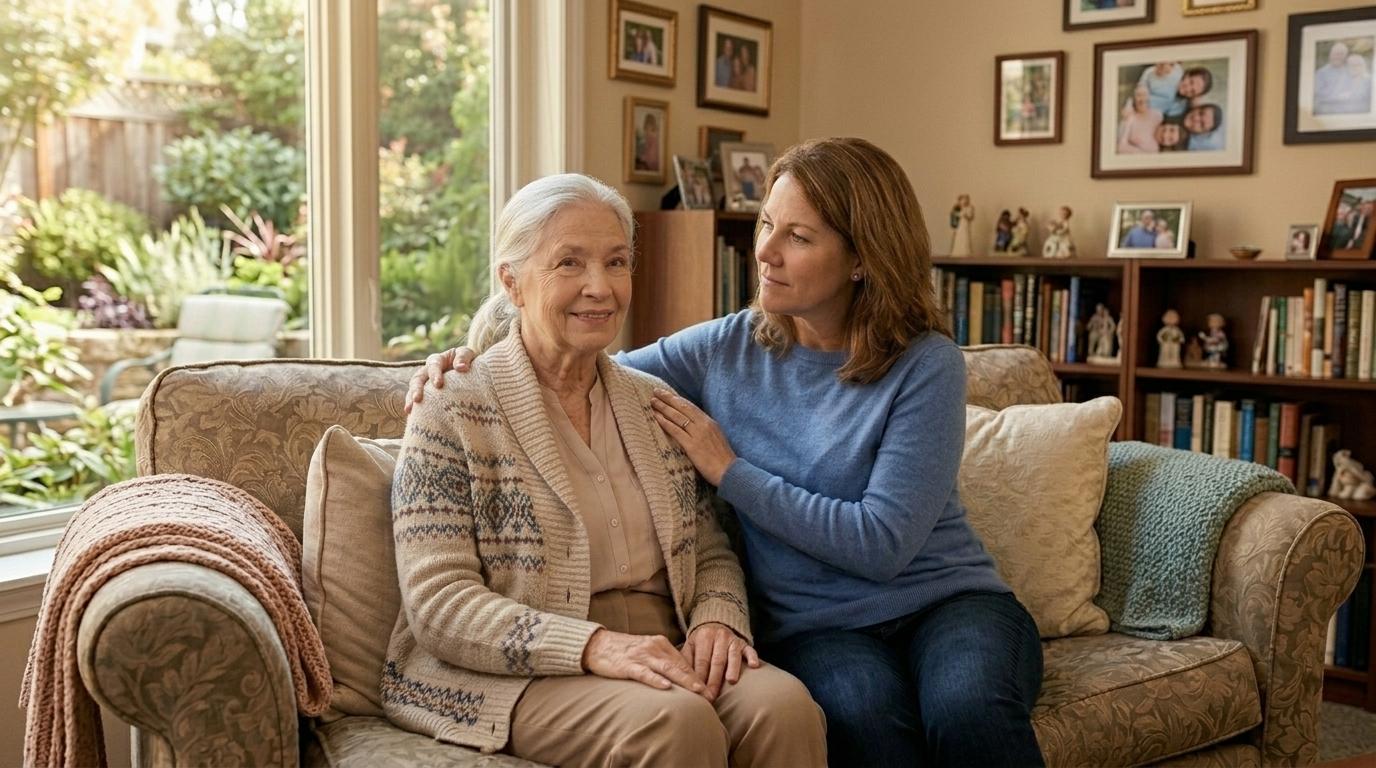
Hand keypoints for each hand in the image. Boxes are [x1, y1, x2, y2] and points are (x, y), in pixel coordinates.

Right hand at [404, 347, 477, 413]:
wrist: (468, 371)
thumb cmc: (467, 361)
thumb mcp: (468, 355)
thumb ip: (464, 357)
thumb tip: (461, 368)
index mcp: (437, 360)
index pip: (433, 365)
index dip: (434, 374)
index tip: (438, 384)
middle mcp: (427, 371)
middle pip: (418, 378)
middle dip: (416, 389)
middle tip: (417, 399)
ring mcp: (425, 384)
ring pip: (413, 390)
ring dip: (410, 399)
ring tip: (409, 410)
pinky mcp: (427, 396)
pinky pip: (418, 402)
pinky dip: (414, 408)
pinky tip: (412, 417)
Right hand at [582, 628, 705, 693]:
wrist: (597, 645)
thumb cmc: (624, 651)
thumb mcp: (647, 652)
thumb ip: (663, 661)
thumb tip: (681, 677)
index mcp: (660, 644)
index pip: (683, 661)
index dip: (696, 675)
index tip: (709, 689)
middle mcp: (654, 647)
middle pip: (679, 665)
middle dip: (695, 680)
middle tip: (709, 693)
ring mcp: (641, 655)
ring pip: (666, 668)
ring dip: (683, 680)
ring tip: (697, 690)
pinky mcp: (627, 665)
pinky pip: (644, 673)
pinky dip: (656, 680)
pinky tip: (666, 687)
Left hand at [651, 389, 735, 485]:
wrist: (729, 471)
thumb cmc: (722, 459)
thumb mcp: (715, 438)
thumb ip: (704, 430)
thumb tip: (691, 425)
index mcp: (710, 422)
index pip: (690, 406)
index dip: (677, 399)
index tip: (667, 393)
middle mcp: (704, 425)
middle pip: (683, 407)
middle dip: (668, 398)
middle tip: (656, 391)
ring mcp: (698, 434)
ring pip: (678, 416)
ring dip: (663, 408)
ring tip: (653, 402)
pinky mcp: (692, 445)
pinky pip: (676, 431)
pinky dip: (665, 422)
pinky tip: (656, 417)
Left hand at [681, 622, 759, 702]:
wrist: (715, 624)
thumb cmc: (700, 643)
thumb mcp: (690, 647)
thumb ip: (685, 661)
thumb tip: (680, 681)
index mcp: (703, 637)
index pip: (701, 661)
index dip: (699, 678)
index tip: (698, 694)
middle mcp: (718, 637)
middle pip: (717, 661)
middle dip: (714, 680)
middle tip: (711, 697)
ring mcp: (732, 639)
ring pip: (733, 655)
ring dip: (733, 668)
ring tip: (731, 681)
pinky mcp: (744, 643)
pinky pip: (750, 649)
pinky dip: (752, 657)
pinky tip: (754, 666)